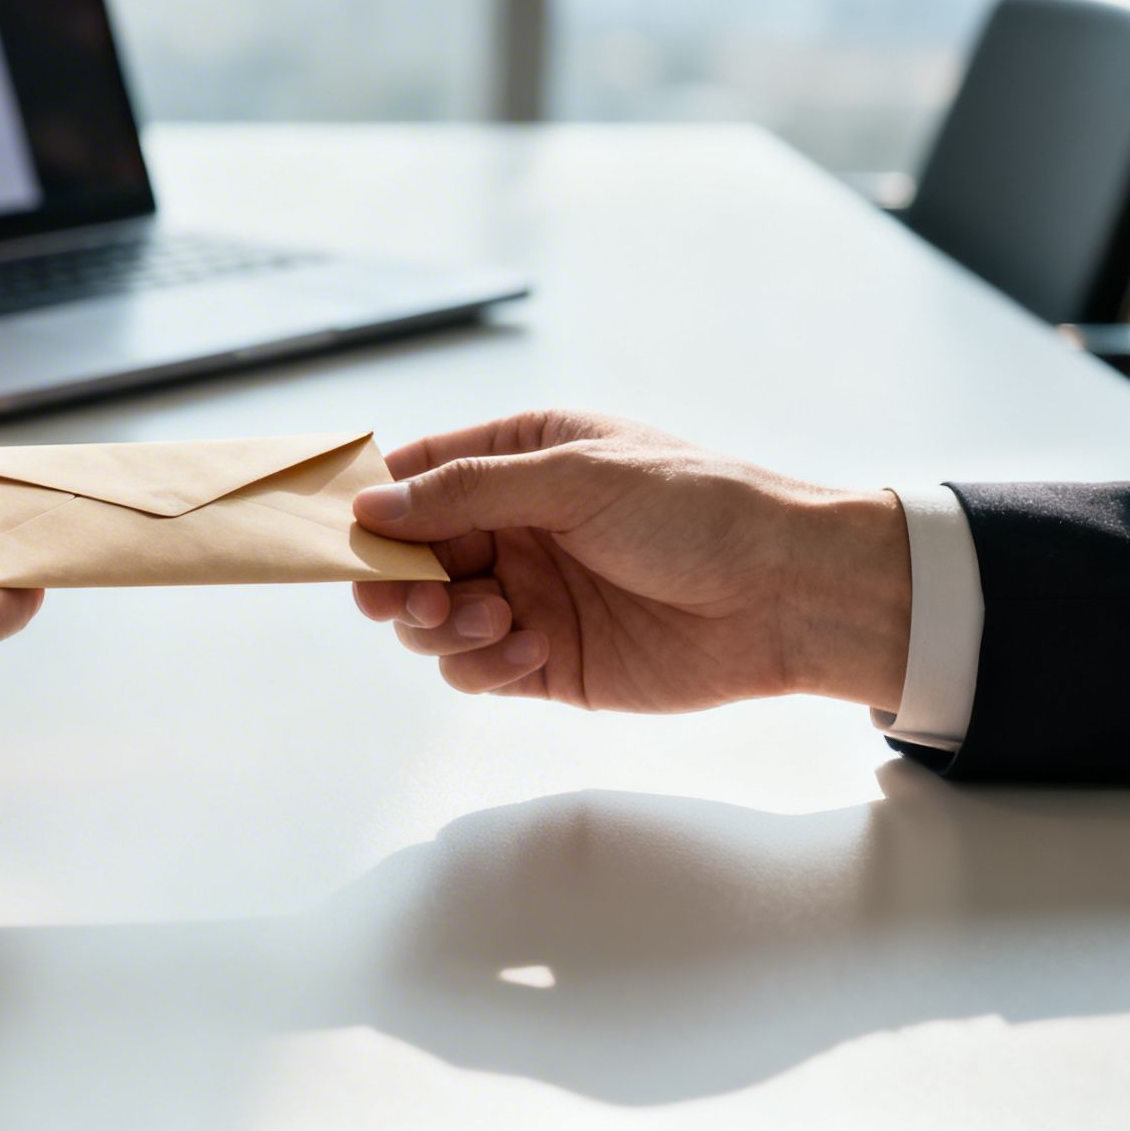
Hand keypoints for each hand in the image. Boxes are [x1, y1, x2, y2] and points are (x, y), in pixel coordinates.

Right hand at [352, 412, 909, 712]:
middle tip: (402, 597)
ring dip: (439, 624)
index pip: (417, 475)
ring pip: (432, 621)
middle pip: (410, 557)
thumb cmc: (696, 509)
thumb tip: (370, 505)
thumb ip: (466, 492)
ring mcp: (528, 597)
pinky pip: (475, 671)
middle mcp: (515, 528)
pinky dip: (482, 665)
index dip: (372, 503)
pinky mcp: (547, 663)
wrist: (787, 594)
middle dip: (395, 580)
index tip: (341, 531)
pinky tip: (528, 649)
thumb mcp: (574, 477)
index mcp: (521, 459)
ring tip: (487, 618)